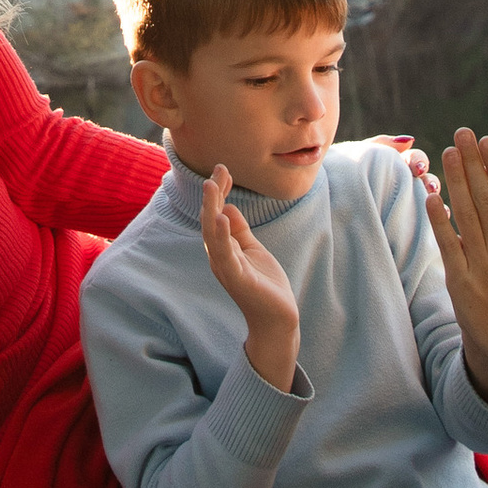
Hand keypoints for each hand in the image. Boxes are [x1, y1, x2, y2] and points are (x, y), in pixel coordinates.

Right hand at [200, 167, 299, 390]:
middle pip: (210, 221)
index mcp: (223, 249)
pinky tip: (223, 218)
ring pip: (212, 236)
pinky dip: (222, 236)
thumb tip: (226, 208)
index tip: (223, 170)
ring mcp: (226, 269)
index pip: (215, 215)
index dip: (218, 193)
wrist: (277, 318)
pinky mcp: (237, 280)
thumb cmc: (265, 285)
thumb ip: (239, 230)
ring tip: (211, 186)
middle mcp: (219, 257)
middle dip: (212, 195)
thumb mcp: (252, 249)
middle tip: (217, 171)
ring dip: (210, 210)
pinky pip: (226, 256)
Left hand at [427, 129, 487, 414]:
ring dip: (456, 182)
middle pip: (486, 200)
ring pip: (467, 217)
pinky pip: (450, 247)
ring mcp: (483, 268)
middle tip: (463, 133)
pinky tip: (431, 196)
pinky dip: (441, 221)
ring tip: (447, 152)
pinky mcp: (463, 285)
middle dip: (474, 164)